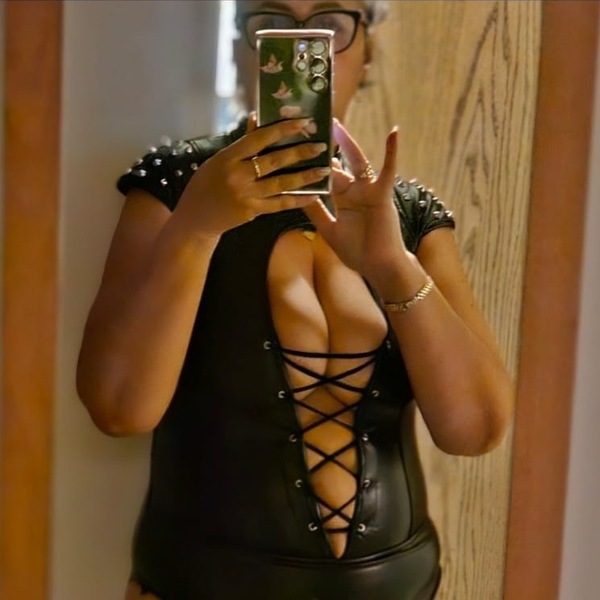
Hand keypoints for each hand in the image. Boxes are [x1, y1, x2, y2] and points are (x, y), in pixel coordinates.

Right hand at [178, 114, 329, 236]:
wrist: (195, 219)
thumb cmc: (205, 185)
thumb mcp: (217, 160)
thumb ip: (240, 144)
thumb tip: (257, 119)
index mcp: (227, 158)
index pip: (258, 139)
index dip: (281, 129)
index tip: (302, 122)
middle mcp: (237, 176)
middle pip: (273, 161)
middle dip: (299, 152)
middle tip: (321, 146)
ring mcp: (246, 195)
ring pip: (280, 183)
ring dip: (305, 176)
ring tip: (324, 169)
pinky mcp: (252, 211)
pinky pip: (279, 204)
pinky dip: (297, 200)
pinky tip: (314, 195)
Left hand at [303, 120, 410, 283]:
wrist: (378, 266)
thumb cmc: (357, 252)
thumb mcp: (329, 230)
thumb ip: (315, 212)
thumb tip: (297, 196)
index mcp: (342, 199)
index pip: (325, 175)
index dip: (313, 162)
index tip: (297, 145)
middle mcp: (354, 190)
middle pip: (338, 164)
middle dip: (325, 147)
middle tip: (309, 126)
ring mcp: (368, 190)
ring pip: (356, 162)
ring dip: (347, 143)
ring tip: (335, 124)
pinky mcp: (381, 193)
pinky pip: (387, 170)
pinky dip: (391, 152)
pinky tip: (394, 131)